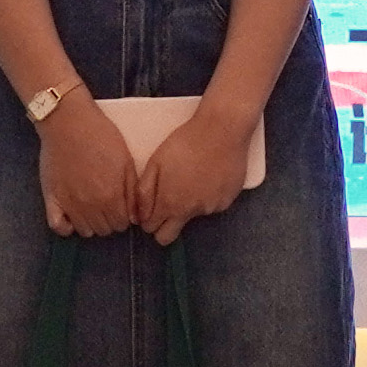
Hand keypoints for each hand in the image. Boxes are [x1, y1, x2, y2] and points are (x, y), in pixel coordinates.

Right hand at [36, 90, 147, 239]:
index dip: (124, 216)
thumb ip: (132, 192)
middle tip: (107, 204)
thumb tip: (135, 218)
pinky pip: (58, 226)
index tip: (121, 206)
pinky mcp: (51, 198)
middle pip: (104, 230)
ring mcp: (69, 204)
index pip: (122, 224)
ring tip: (91, 207)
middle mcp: (90, 206)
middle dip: (109, 220)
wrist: (69, 122)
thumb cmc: (101, 137)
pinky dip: (65, 226)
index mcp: (111, 196)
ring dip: (91, 223)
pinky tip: (71, 216)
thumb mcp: (126, 161)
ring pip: (84, 231)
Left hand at [139, 96, 257, 243]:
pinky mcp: (228, 200)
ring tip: (194, 177)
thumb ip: (144, 192)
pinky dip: (208, 196)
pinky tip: (209, 176)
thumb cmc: (185, 143)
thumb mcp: (156, 162)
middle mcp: (191, 212)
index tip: (152, 208)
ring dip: (190, 204)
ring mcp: (211, 208)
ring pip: (193, 216)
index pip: (152, 230)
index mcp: (170, 203)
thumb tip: (138, 216)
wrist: (222, 130)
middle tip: (167, 204)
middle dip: (163, 227)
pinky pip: (212, 206)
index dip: (148, 220)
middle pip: (169, 237)